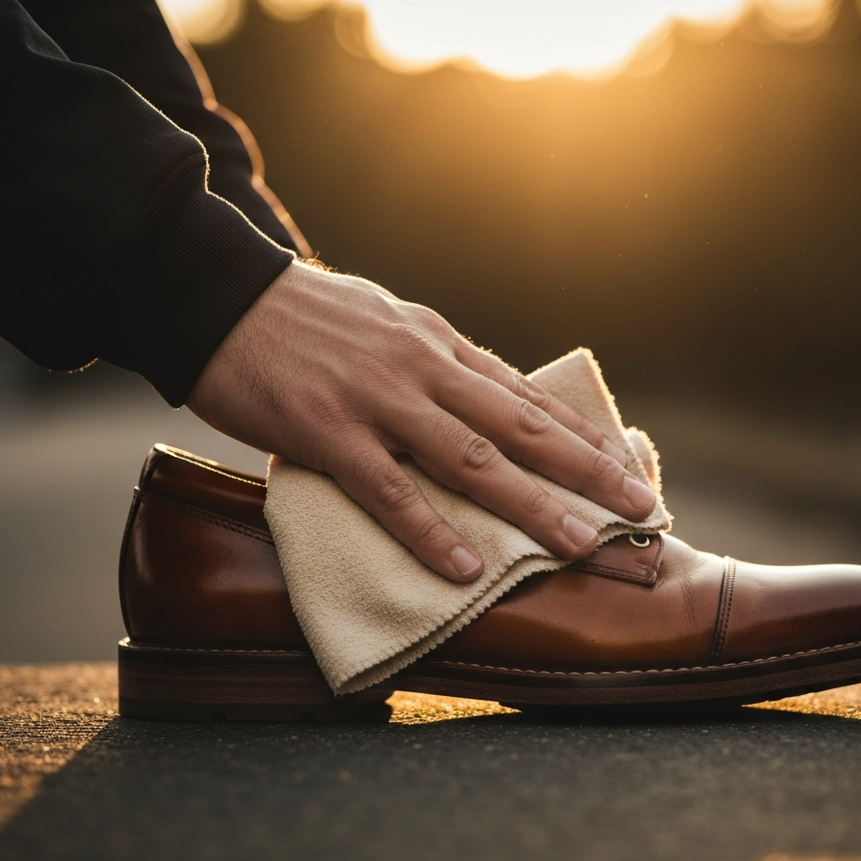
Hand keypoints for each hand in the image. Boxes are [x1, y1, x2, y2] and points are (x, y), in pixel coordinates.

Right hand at [187, 260, 656, 581]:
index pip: (527, 397)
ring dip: (530, 505)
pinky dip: (429, 529)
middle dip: (588, 469)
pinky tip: (466, 567)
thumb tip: (483, 396)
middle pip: (521, 426)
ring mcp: (377, 400)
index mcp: (439, 345)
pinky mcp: (327, 431)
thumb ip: (436, 362)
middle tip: (641, 506)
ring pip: (471, 459)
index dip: (583, 436)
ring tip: (580, 544)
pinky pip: (387, 489)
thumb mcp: (387, 324)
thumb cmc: (305, 317)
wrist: (218, 293)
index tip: (628, 467)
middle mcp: (423, 369)